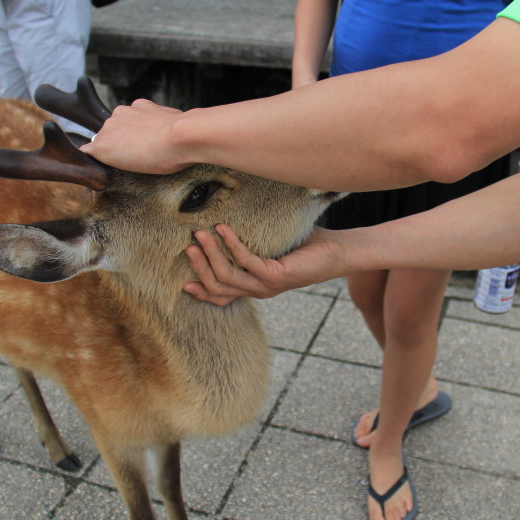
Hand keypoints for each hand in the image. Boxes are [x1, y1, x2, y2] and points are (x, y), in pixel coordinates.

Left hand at [82, 100, 192, 174]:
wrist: (181, 137)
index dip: (134, 135)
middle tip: (137, 158)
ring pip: (102, 142)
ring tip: (126, 167)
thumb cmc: (184, 134)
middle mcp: (120, 113)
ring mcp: (110, 129)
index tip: (143, 146)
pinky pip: (88, 153)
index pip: (128, 121)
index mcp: (139, 106)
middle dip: (120, 143)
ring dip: (110, 153)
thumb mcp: (176, 121)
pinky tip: (98, 171)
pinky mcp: (103, 146)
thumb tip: (178, 128)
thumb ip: (166, 123)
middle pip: (112, 130)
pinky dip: (92, 161)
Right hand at [183, 224, 348, 304]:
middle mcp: (259, 291)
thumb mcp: (271, 247)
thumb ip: (250, 244)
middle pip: (218, 287)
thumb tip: (223, 221)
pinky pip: (246, 260)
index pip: (222, 297)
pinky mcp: (276, 277)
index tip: (182, 283)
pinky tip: (224, 228)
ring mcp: (266, 286)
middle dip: (200, 267)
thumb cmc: (305, 246)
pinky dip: (231, 243)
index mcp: (255, 287)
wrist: (336, 253)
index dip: (202, 292)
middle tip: (187, 245)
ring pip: (227, 276)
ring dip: (211, 254)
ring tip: (200, 234)